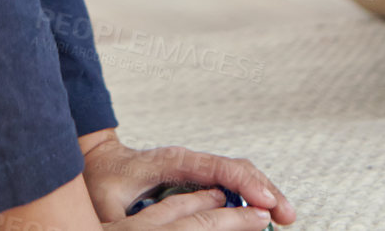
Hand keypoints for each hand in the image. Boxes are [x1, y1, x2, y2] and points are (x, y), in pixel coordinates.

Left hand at [81, 133, 295, 226]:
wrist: (96, 161)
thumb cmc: (101, 180)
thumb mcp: (109, 202)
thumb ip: (127, 216)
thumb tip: (141, 228)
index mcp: (174, 161)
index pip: (219, 168)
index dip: (245, 185)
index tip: (265, 203)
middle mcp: (191, 160)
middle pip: (239, 168)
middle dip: (266, 189)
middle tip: (287, 215)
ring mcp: (196, 166)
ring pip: (240, 174)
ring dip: (263, 192)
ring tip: (284, 215)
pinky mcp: (198, 177)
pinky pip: (232, 182)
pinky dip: (251, 195)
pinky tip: (263, 211)